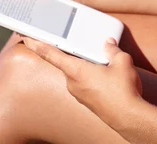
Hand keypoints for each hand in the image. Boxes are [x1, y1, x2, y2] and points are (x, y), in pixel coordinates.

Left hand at [21, 36, 143, 128]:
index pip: (51, 54)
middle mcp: (73, 83)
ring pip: (76, 73)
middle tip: (75, 43)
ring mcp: (79, 94)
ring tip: (99, 61)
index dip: (37, 44)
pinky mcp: (87, 101)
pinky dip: (89, 76)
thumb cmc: (123, 90)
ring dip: (83, 65)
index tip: (25, 38)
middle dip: (70, 52)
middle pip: (65, 62)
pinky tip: (104, 75)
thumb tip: (108, 43)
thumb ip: (112, 49)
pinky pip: (83, 83)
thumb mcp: (122, 61)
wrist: (130, 118)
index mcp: (76, 70)